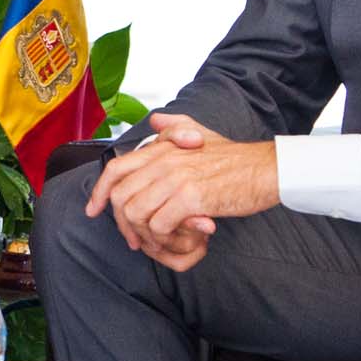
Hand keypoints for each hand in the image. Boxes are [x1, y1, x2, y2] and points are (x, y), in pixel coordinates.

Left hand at [85, 113, 276, 266]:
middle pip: (121, 197)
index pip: (115, 168)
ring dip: (145, 234)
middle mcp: (163, 162)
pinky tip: (180, 237)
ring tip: (161, 240)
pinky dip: (165, 238)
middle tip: (134, 240)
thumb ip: (175, 128)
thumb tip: (156, 120)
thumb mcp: (202, 134)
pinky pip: (160, 225)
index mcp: (161, 148)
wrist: (267, 169)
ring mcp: (176, 180)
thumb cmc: (236, 158)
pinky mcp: (191, 199)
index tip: (93, 211)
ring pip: (136, 214)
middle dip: (122, 224)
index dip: (100, 192)